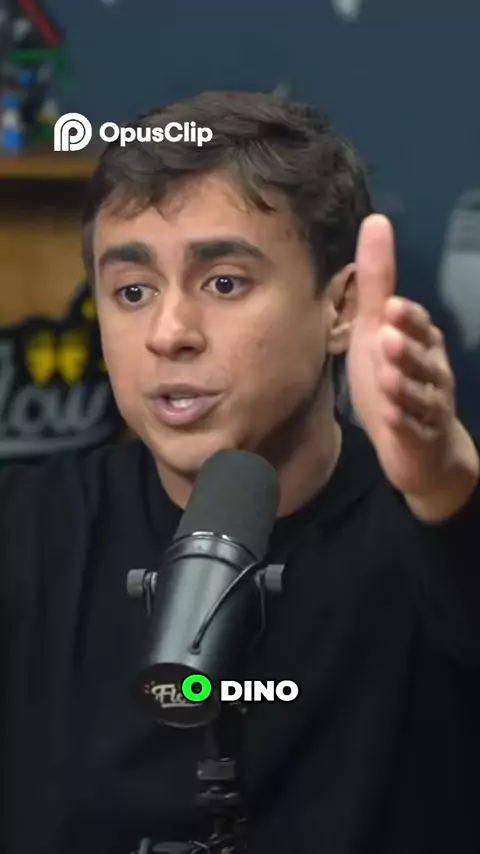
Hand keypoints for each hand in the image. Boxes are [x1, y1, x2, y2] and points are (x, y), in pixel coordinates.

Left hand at [347, 214, 478, 516]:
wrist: (418, 445)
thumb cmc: (394, 377)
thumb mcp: (378, 329)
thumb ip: (378, 281)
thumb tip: (376, 220)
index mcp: (421, 341)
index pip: (416, 325)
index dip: (407, 318)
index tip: (391, 305)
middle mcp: (431, 370)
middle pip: (422, 358)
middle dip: (407, 347)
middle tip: (387, 335)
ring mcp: (428, 406)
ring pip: (421, 394)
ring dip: (405, 385)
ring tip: (387, 376)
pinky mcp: (420, 438)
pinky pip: (413, 430)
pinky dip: (402, 425)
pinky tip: (389, 418)